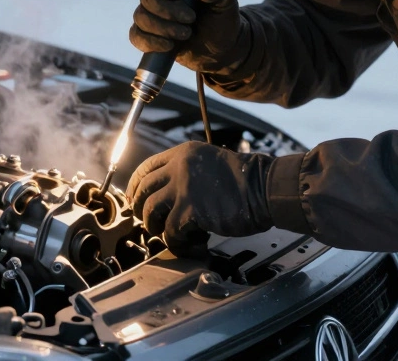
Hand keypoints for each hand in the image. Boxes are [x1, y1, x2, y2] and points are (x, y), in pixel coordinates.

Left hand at [126, 141, 274, 255]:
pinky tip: (193, 243)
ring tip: (172, 234)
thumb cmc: (245, 181)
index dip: (135, 186)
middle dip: (141, 210)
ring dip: (157, 228)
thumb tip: (168, 193)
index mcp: (183, 154)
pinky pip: (170, 233)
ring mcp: (183, 188)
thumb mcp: (210, 164)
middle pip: (143, 190)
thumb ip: (188, 172)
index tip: (134, 200)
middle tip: (149, 223)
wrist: (264, 189)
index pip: (146, 167)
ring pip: (151, 212)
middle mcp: (179, 167)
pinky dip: (178, 243)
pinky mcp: (190, 211)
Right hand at [129, 0, 246, 73]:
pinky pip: (136, 36)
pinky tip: (169, 45)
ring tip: (186, 34)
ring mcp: (152, 15)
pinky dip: (151, 42)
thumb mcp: (227, 0)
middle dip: (168, 10)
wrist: (220, 48)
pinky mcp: (148, 35)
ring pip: (141, 16)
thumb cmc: (222, 18)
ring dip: (164, 28)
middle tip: (191, 19)